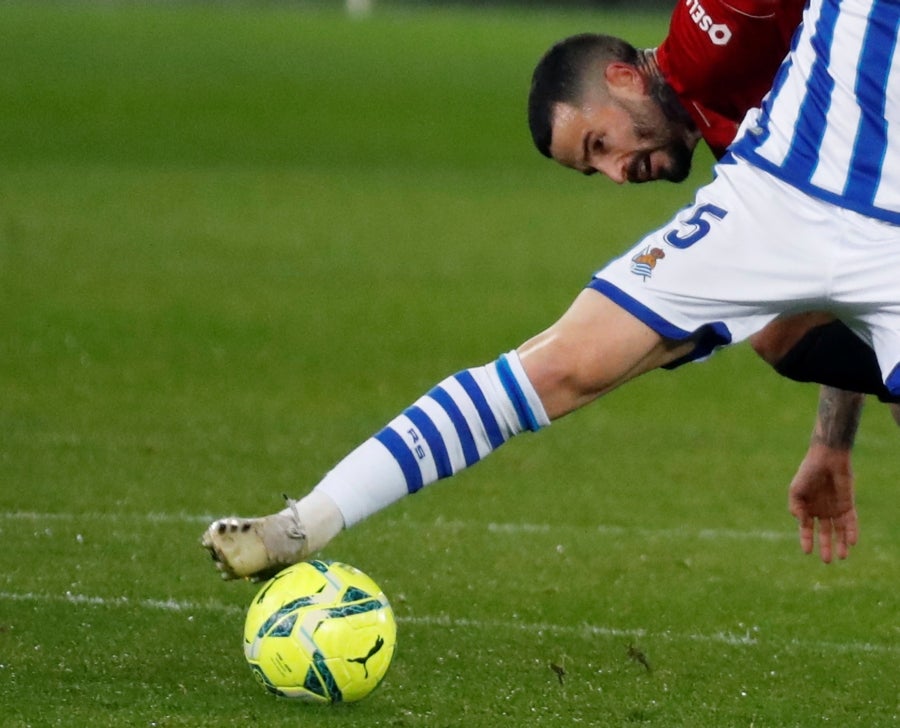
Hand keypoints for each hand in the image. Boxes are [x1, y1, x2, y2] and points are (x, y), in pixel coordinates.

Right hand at [788, 444, 857, 562]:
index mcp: (807, 509)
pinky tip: (851, 542)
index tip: (807, 552)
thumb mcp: (796, 489)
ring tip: (841, 557)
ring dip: (840, 544)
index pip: (806, 529)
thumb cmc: (808, 472)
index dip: (806, 540)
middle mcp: (821, 511)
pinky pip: (851, 522)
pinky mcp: (848, 505)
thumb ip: (795, 505)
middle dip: (826, 547)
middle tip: (826, 561)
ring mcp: (835, 509)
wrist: (826, 459)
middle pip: (825, 534)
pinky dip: (851, 532)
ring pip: (839, 531)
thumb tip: (798, 520)